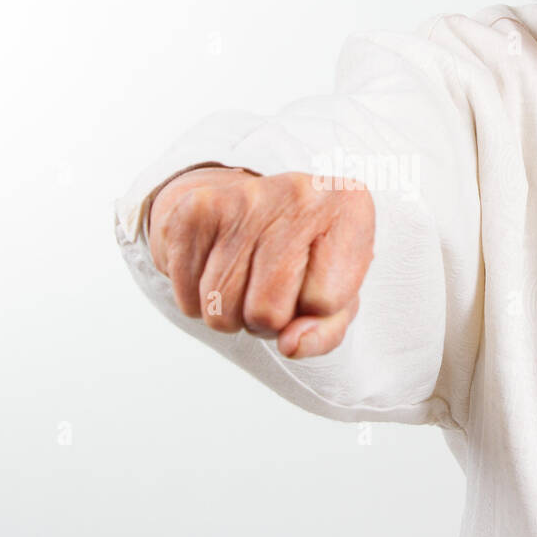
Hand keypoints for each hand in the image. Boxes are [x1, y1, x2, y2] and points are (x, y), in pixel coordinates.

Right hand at [147, 167, 374, 358]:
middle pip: (266, 311)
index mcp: (349, 207)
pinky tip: (219, 269)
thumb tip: (290, 345)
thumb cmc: (309, 258)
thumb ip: (326, 332)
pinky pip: (187, 299)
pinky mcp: (195, 209)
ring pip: (220, 311)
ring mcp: (241, 197)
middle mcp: (297, 191)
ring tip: (248, 280)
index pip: (324, 301)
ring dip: (232, 315)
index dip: (316, 309)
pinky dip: (199, 302)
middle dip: (268, 320)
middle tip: (274, 291)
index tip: (315, 282)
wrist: (261, 208)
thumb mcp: (337, 297)